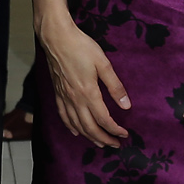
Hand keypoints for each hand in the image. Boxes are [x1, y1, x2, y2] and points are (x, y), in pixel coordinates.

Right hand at [39, 22, 131, 146]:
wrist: (56, 38)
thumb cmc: (81, 47)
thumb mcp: (103, 64)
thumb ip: (115, 86)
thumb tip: (126, 105)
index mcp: (88, 93)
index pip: (103, 120)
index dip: (115, 130)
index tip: (124, 134)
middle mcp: (75, 99)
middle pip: (89, 127)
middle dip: (103, 139)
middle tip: (115, 144)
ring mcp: (64, 98)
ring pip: (76, 125)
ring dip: (89, 137)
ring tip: (100, 143)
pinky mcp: (57, 93)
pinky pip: (63, 116)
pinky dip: (70, 127)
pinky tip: (75, 131)